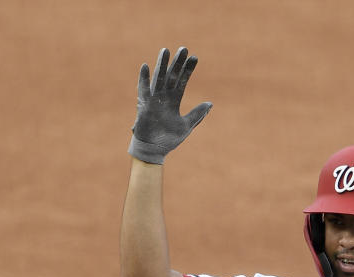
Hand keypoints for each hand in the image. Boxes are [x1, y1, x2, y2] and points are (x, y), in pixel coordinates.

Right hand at [128, 47, 212, 163]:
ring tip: (166, 51)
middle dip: (177, 63)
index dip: (188, 70)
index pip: (182, 81)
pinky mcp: (145, 106)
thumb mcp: (187, 126)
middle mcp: (164, 97)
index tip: (195, 57)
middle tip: (184, 48)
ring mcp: (154, 100)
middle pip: (171, 75)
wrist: (155, 150)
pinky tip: (145, 66)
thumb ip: (197, 114)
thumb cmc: (169, 139)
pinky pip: (143, 90)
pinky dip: (143, 79)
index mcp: (174, 100)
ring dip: (162, 65)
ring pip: (159, 78)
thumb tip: (210, 104)